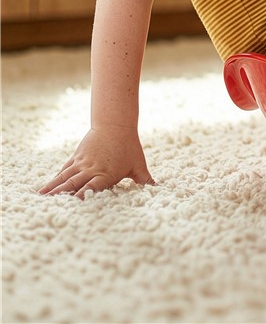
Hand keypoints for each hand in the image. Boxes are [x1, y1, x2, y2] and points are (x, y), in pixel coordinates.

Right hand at [38, 126, 154, 197]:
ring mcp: (82, 163)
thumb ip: (145, 180)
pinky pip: (64, 170)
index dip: (83, 196)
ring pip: (65, 177)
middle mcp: (92, 169)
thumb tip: (158, 190)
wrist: (116, 124)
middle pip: (74, 184)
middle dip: (62, 196)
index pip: (93, 187)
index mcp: (106, 174)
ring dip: (53, 188)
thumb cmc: (130, 146)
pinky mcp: (77, 157)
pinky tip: (46, 188)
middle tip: (49, 207)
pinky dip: (55, 179)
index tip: (73, 205)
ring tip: (40, 198)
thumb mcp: (138, 164)